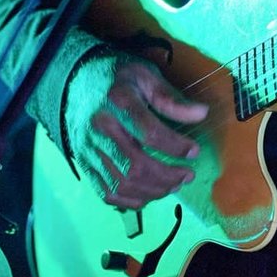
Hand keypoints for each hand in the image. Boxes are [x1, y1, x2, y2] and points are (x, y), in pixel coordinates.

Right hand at [63, 51, 207, 209]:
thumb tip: (201, 113)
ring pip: (123, 183)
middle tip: (188, 174)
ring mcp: (90, 149)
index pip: (149, 133)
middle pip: (136, 166)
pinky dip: (131, 200)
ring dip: (154, 191)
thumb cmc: (116, 78)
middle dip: (168, 176)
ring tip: (173, 184)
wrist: (75, 82)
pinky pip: (108, 192)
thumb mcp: (144, 76)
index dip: (176, 147)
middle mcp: (101, 129)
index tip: (194, 151)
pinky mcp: (85, 163)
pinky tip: (149, 193)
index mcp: (118, 102)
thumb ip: (170, 98)